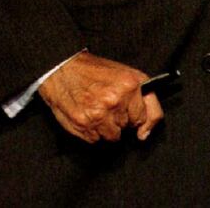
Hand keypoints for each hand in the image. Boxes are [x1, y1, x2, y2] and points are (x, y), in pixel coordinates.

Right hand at [38, 51, 163, 143]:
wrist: (63, 69)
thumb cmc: (94, 71)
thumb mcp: (125, 74)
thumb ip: (143, 98)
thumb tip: (145, 133)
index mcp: (130, 84)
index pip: (146, 116)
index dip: (138, 116)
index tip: (136, 120)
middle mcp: (116, 100)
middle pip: (127, 126)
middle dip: (119, 118)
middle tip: (107, 104)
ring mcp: (100, 114)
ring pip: (112, 136)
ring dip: (106, 127)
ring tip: (97, 109)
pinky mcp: (84, 125)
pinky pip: (95, 139)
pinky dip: (92, 131)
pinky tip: (87, 114)